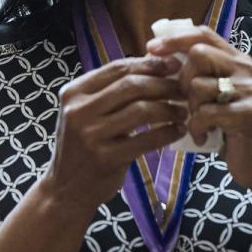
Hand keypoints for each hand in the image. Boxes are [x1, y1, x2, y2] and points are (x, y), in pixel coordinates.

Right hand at [39, 57, 186, 216]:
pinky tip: (179, 131)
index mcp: (73, 92)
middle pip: (132, 86)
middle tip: (185, 90)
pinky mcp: (106, 157)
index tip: (174, 66)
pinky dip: (168, 132)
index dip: (150, 64)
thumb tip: (156, 63)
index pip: (118, 68)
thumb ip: (112, 90)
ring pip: (142, 110)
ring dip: (170, 109)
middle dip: (164, 85)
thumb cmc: (85, 145)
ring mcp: (90, 135)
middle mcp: (78, 111)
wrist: (65, 188)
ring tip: (184, 112)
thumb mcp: (88, 112)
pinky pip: (147, 139)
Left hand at [146, 27, 251, 215]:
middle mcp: (247, 69)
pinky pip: (204, 113)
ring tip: (200, 124)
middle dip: (182, 80)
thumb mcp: (220, 97)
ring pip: (197, 85)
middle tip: (187, 104)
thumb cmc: (235, 130)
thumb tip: (162, 59)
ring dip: (190, 109)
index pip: (203, 34)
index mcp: (239, 61)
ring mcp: (249, 90)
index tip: (150, 50)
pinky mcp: (246, 113)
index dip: (174, 39)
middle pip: (197, 54)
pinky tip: (204, 138)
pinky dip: (197, 128)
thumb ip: (202, 76)